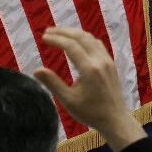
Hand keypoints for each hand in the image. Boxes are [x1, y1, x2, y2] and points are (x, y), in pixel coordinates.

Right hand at [33, 26, 145, 151]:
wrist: (115, 119)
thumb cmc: (90, 112)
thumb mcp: (68, 100)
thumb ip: (52, 83)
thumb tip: (36, 70)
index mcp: (89, 69)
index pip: (70, 45)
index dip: (56, 39)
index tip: (43, 37)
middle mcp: (100, 61)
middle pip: (81, 37)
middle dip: (63, 32)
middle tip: (47, 31)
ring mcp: (108, 61)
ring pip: (90, 38)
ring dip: (74, 33)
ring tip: (59, 33)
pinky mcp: (111, 64)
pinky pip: (97, 44)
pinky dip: (84, 39)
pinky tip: (76, 42)